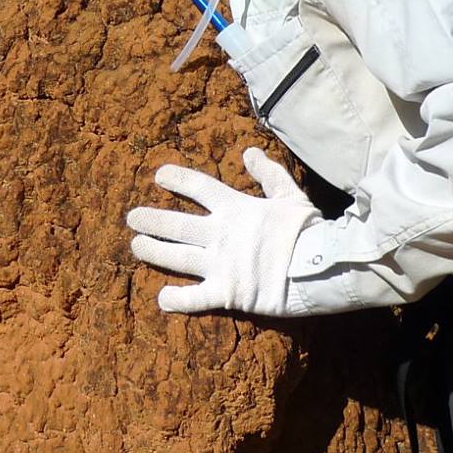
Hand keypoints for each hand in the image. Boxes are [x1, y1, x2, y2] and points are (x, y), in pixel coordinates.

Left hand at [126, 148, 320, 315]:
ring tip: (136, 246)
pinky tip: (162, 298)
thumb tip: (250, 151)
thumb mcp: (290, 194)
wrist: (320, 267)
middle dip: (152, 219)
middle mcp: (221, 234)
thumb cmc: (307, 230)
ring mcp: (220, 265)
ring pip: (177, 257)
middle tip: (132, 217)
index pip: (199, 187)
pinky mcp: (227, 293)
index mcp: (235, 208)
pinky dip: (178, 300)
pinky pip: (196, 298)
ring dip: (153, 251)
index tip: (158, 175)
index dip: (177, 179)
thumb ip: (268, 173)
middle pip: (177, 224)